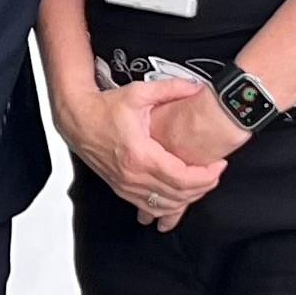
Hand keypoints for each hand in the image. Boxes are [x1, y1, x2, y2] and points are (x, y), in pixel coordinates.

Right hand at [54, 77, 232, 230]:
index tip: (218, 165)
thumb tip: (196, 86)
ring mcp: (125, 184)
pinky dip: (166, 207)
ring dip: (186, 199)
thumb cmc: (103, 109)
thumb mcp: (139, 93)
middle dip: (203, 187)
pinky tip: (177, 200)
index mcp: (140, 155)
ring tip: (201, 185)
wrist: (77, 119)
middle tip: (215, 174)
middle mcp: (132, 175)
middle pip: (177, 194)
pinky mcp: (120, 188)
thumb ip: (171, 89)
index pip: (182, 177)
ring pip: (164, 205)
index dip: (206, 175)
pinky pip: (148, 208)